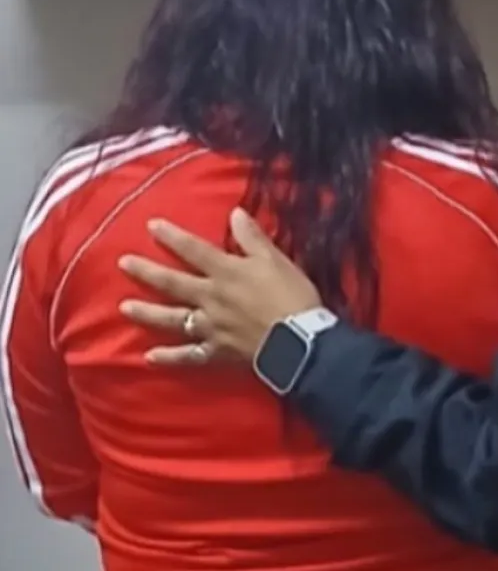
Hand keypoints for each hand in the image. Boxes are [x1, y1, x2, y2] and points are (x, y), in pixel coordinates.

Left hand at [118, 208, 321, 365]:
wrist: (300, 340)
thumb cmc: (291, 296)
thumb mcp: (276, 260)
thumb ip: (252, 238)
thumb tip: (234, 213)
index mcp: (226, 272)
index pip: (193, 250)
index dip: (172, 237)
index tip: (150, 225)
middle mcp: (210, 297)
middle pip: (173, 283)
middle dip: (146, 272)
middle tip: (123, 264)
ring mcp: (210, 327)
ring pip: (173, 318)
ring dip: (148, 313)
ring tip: (125, 308)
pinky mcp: (217, 351)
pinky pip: (189, 355)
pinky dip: (170, 357)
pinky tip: (150, 357)